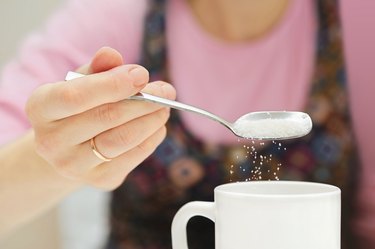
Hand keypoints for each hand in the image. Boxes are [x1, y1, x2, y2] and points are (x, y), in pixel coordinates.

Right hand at [25, 47, 175, 189]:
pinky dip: (152, 137)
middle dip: (144, 101)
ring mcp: (74, 166)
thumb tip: (111, 55)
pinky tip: (158, 125)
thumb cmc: (77, 108)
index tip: (142, 74)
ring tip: (165, 107)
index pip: (76, 95)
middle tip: (167, 90)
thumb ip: (96, 68)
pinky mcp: (100, 179)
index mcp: (40, 108)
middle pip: (106, 117)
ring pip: (123, 139)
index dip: (112, 84)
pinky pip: (134, 156)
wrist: (68, 147)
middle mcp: (51, 141)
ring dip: (151, 120)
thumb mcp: (80, 83)